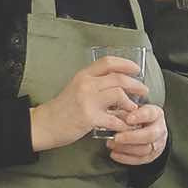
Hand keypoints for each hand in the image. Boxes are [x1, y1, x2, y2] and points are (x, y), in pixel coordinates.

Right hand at [29, 56, 148, 151]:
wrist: (44, 124)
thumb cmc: (62, 108)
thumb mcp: (76, 88)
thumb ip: (95, 84)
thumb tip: (118, 86)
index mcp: (84, 75)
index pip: (108, 62)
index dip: (126, 64)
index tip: (136, 69)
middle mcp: (86, 84)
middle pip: (118, 78)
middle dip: (136, 84)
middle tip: (143, 90)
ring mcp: (87, 101)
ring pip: (118, 94)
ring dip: (131, 102)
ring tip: (134, 109)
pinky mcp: (89, 118)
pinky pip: (114, 118)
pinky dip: (124, 122)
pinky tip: (126, 125)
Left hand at [105, 103, 167, 166]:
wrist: (147, 128)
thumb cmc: (138, 118)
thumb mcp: (131, 109)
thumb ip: (123, 111)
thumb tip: (111, 117)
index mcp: (156, 114)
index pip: (150, 114)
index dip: (140, 117)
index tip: (128, 119)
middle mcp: (160, 129)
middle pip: (150, 135)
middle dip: (131, 137)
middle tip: (117, 137)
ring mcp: (157, 144)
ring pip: (144, 149)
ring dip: (126, 148)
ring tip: (112, 144)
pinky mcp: (151, 156)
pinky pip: (139, 160)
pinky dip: (125, 158)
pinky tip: (115, 153)